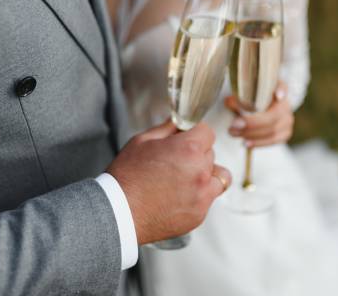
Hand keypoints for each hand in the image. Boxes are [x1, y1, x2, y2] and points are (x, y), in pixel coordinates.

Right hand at [106, 120, 231, 244]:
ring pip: (218, 176)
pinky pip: (209, 197)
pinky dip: (199, 194)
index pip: (207, 132)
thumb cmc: (127, 176)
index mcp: (189, 149)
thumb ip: (167, 128)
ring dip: (206, 173)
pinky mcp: (199, 214)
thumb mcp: (142, 141)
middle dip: (196, 153)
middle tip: (174, 160)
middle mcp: (201, 171)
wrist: (119, 213)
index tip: (185, 138)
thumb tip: (180, 123)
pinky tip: (178, 196)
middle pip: (210, 153)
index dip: (195, 133)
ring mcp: (202, 195)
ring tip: (185, 178)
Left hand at [225, 81, 293, 147]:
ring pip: (273, 130)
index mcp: (277, 88)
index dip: (281, 90)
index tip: (277, 95)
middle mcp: (285, 104)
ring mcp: (287, 120)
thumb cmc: (250, 100)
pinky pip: (273, 140)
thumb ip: (238, 97)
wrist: (259, 111)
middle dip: (252, 122)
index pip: (282, 86)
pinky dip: (258, 142)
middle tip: (234, 124)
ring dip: (251, 134)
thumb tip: (228, 101)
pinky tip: (245, 143)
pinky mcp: (285, 133)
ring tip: (234, 133)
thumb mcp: (243, 95)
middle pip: (273, 115)